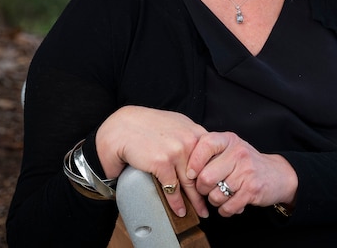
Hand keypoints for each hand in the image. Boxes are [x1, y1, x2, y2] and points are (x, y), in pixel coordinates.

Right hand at [95, 105, 209, 217]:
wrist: (121, 126)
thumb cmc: (144, 125)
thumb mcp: (174, 124)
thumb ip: (187, 136)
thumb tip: (196, 153)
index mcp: (194, 131)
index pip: (210, 157)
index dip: (213, 173)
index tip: (215, 184)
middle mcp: (189, 140)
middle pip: (203, 172)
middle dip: (207, 190)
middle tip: (210, 204)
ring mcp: (177, 152)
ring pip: (190, 183)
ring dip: (195, 201)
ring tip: (199, 212)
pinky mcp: (162, 163)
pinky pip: (172, 188)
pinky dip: (176, 203)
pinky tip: (179, 211)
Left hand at [186, 132, 297, 216]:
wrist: (278, 174)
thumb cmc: (246, 163)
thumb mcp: (230, 149)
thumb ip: (209, 153)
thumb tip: (183, 167)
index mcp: (230, 140)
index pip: (204, 144)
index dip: (193, 162)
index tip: (190, 173)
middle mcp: (239, 152)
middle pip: (205, 178)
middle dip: (202, 189)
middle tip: (208, 189)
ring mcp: (247, 171)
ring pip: (215, 195)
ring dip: (214, 201)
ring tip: (222, 195)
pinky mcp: (252, 189)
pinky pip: (227, 207)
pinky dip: (225, 210)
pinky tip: (230, 204)